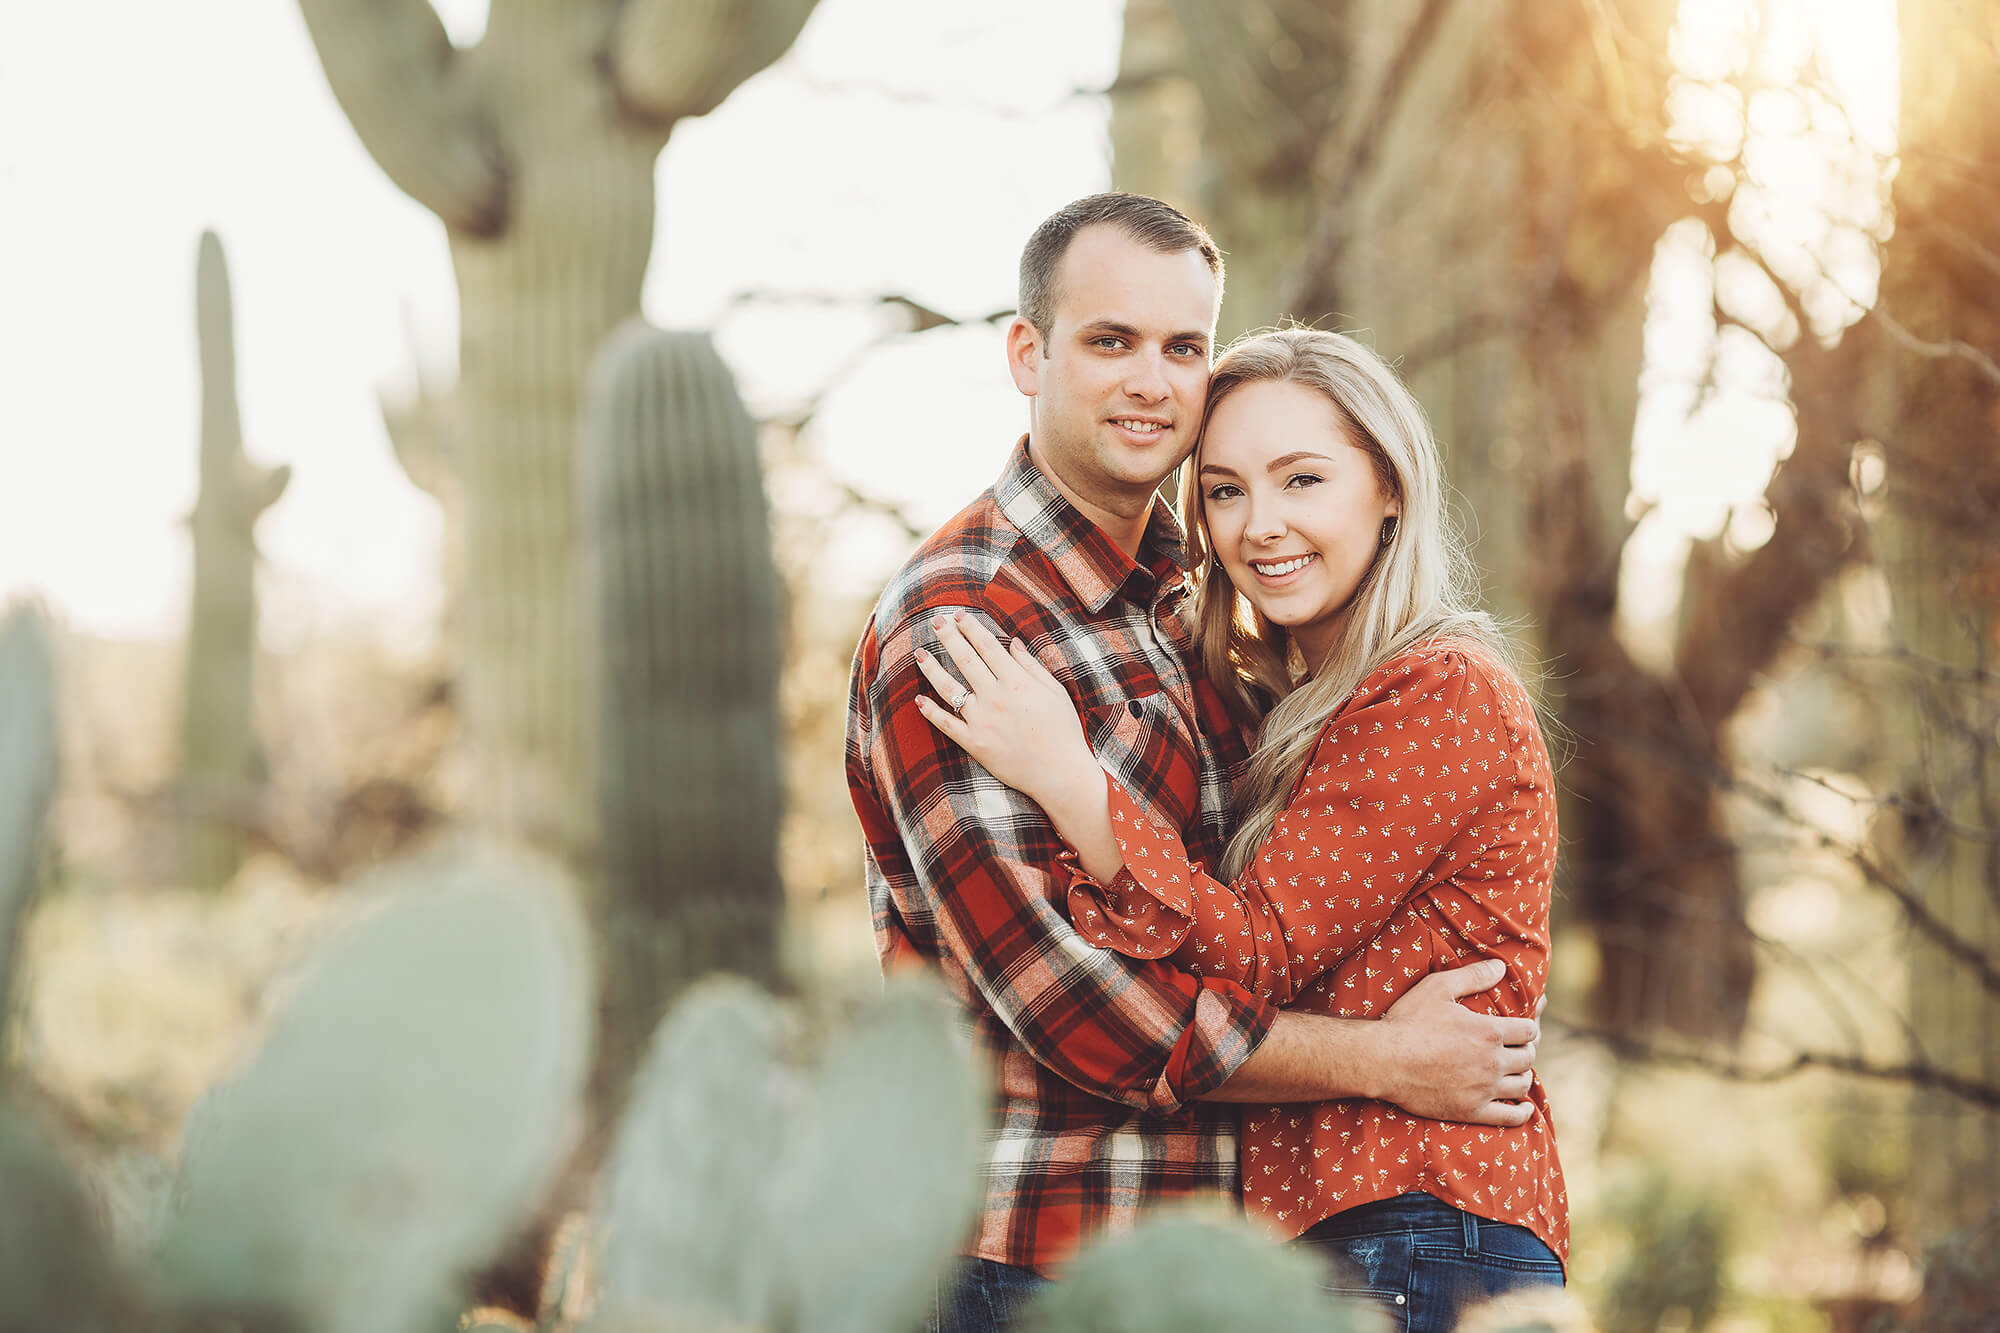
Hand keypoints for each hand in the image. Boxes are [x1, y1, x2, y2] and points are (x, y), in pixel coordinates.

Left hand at [913, 612, 1099, 808]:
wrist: (1060, 773)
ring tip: (919, 653)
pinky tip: (919, 700)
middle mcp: (995, 697)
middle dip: (948, 637)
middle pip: (965, 660)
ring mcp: (982, 720)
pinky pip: (946, 724)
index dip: (971, 627)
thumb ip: (1031, 666)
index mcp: (1016, 681)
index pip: (987, 646)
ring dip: (931, 668)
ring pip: (949, 688)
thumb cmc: (1063, 731)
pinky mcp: (974, 743)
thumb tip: (1013, 643)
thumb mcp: (1054, 692)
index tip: (958, 614)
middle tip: (935, 621)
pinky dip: (931, 712)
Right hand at [1371, 960, 1539, 1125]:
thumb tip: (1501, 966)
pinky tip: (1525, 1108)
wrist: (1383, 1060)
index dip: (1529, 1027)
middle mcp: (1492, 1061)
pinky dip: (1522, 1113)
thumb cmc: (1408, 1021)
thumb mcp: (1438, 987)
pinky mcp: (1471, 1111)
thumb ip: (1473, 976)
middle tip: (1518, 1047)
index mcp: (1489, 1031)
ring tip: (1516, 1071)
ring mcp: (1483, 1089)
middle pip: (1528, 1058)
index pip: (1529, 1030)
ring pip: (1522, 1085)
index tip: (1523, 1027)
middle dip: (1527, 1050)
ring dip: (1524, 1076)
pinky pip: (1509, 1117)